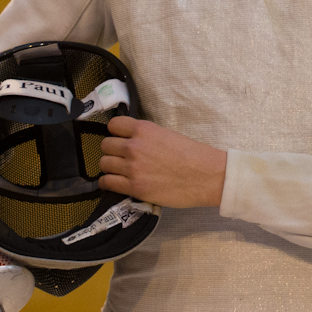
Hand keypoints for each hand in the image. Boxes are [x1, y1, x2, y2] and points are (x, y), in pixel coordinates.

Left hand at [100, 115, 226, 208]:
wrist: (207, 176)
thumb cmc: (194, 156)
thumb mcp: (167, 135)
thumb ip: (147, 137)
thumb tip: (133, 142)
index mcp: (144, 129)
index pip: (113, 125)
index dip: (116, 132)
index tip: (119, 138)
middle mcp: (134, 146)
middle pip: (105, 145)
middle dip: (112, 150)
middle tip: (120, 157)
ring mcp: (132, 168)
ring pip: (104, 163)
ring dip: (110, 166)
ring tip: (118, 171)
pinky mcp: (134, 187)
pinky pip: (107, 182)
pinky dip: (107, 183)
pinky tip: (114, 183)